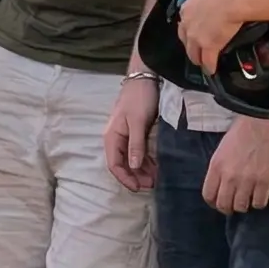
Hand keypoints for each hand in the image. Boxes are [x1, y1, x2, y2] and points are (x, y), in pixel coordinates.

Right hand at [106, 75, 159, 190]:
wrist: (145, 79)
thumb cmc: (139, 98)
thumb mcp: (138, 122)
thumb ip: (135, 145)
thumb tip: (133, 166)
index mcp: (112, 137)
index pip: (114, 165)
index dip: (125, 178)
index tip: (139, 188)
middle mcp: (116, 139)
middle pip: (122, 164)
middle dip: (135, 177)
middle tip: (152, 185)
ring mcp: (126, 136)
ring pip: (131, 160)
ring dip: (142, 171)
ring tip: (156, 179)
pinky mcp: (136, 133)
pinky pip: (139, 152)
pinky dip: (146, 161)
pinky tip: (156, 168)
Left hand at [176, 0, 250, 70]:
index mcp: (187, 9)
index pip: (185, 21)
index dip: (189, 26)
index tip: (193, 29)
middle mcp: (188, 25)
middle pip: (186, 39)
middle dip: (190, 45)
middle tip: (195, 49)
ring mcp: (197, 38)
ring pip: (194, 52)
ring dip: (197, 57)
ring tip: (201, 62)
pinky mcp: (209, 47)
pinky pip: (208, 61)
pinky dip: (209, 67)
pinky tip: (211, 71)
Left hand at [201, 114, 268, 213]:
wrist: (263, 121)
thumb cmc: (242, 131)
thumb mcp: (222, 149)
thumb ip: (220, 169)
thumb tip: (221, 185)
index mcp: (216, 167)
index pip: (208, 195)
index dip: (213, 202)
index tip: (219, 202)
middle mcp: (230, 176)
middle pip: (224, 205)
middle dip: (228, 207)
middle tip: (234, 204)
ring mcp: (248, 180)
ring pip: (242, 207)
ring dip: (244, 205)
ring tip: (248, 199)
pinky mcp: (266, 181)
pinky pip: (259, 203)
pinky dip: (259, 203)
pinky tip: (260, 195)